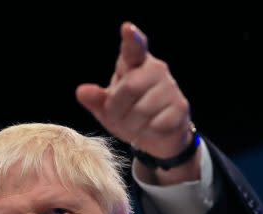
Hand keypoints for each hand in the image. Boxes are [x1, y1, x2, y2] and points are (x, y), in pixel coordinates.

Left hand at [76, 22, 192, 159]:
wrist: (158, 136)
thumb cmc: (129, 115)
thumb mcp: (107, 108)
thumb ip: (96, 99)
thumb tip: (81, 92)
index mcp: (134, 63)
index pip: (133, 47)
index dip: (132, 38)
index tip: (127, 29)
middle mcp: (155, 69)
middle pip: (129, 87)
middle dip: (118, 109)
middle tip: (120, 118)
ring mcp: (170, 87)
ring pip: (143, 109)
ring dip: (133, 125)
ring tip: (137, 125)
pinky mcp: (181, 107)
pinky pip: (157, 123)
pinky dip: (149, 133)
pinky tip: (152, 129)